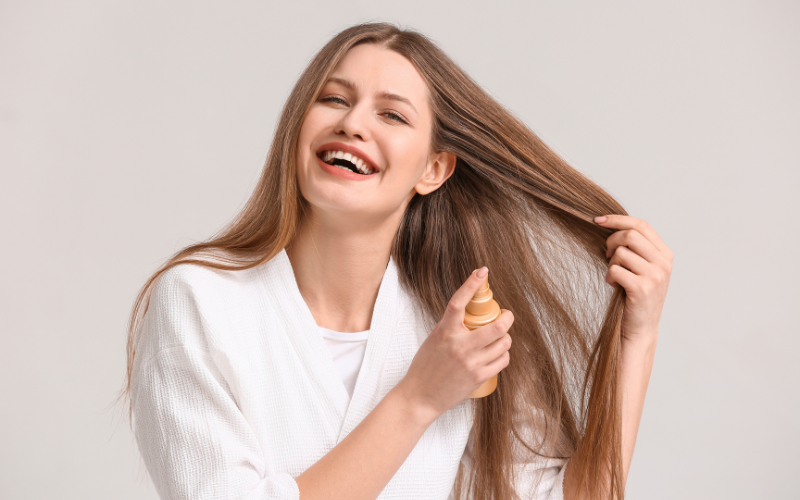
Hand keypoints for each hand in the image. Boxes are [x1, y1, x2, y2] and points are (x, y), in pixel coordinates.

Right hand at [396, 268, 513, 419]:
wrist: (420, 396)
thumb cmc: (425, 367)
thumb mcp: (434, 339)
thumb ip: (450, 327)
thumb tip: (469, 313)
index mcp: (445, 331)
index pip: (459, 301)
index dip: (472, 284)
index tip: (482, 271)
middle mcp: (459, 345)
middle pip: (496, 325)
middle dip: (507, 317)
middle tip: (507, 315)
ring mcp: (471, 362)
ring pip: (504, 343)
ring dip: (506, 338)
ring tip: (500, 338)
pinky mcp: (478, 377)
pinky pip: (502, 360)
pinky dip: (504, 354)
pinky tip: (499, 354)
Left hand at [595, 215, 672, 344]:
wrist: (642, 328)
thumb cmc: (637, 295)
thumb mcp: (643, 268)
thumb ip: (637, 248)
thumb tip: (611, 225)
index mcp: (665, 254)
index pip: (641, 225)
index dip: (618, 219)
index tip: (598, 220)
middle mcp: (663, 263)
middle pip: (630, 235)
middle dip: (611, 242)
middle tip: (606, 254)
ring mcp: (655, 276)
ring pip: (621, 253)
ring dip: (611, 263)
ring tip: (616, 276)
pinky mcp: (642, 289)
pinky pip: (615, 270)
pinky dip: (609, 277)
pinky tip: (615, 286)